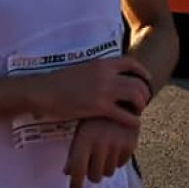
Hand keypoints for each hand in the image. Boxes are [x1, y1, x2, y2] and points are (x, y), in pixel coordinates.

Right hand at [34, 55, 150, 128]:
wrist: (43, 91)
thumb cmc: (59, 82)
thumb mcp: (82, 69)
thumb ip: (98, 71)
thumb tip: (107, 75)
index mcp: (101, 63)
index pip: (131, 63)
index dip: (142, 73)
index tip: (145, 81)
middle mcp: (106, 74)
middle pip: (138, 81)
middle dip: (145, 93)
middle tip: (142, 102)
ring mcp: (104, 91)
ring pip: (136, 96)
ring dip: (141, 106)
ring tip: (136, 112)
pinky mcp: (99, 107)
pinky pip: (125, 115)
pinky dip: (133, 121)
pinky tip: (131, 124)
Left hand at [64, 118, 138, 187]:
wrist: (119, 101)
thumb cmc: (94, 119)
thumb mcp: (80, 132)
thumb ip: (74, 152)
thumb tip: (67, 173)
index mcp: (84, 139)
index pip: (78, 169)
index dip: (75, 185)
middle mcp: (101, 143)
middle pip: (94, 176)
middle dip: (91, 174)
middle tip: (91, 166)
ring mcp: (117, 144)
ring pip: (108, 172)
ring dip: (103, 168)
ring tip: (102, 153)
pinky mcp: (130, 145)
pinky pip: (120, 165)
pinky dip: (115, 161)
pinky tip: (113, 147)